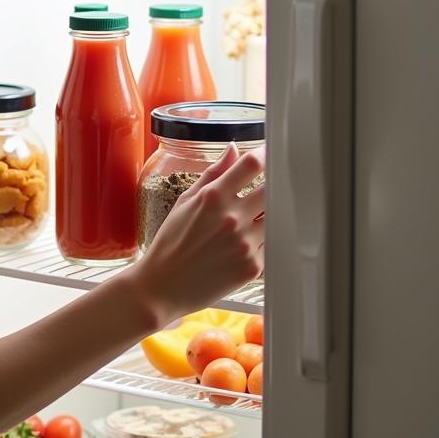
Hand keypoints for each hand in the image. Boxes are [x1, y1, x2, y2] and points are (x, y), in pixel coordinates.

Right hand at [135, 144, 265, 324]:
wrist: (163, 286)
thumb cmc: (170, 242)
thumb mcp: (184, 201)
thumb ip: (213, 174)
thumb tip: (233, 150)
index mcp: (212, 198)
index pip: (251, 165)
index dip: (266, 153)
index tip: (271, 151)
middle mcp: (232, 219)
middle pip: (272, 190)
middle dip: (273, 185)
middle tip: (269, 186)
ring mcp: (245, 244)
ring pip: (275, 218)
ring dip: (268, 215)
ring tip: (252, 220)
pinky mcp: (253, 267)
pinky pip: (270, 245)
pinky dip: (263, 241)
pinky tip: (243, 244)